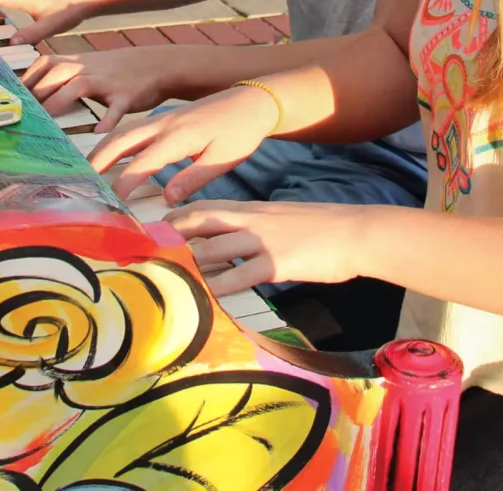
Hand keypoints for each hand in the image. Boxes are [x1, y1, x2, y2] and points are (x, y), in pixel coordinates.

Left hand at [22, 46, 181, 131]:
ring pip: (79, 87)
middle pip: (55, 75)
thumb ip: (62, 76)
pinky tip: (97, 134)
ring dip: (60, 102)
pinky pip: (115, 109)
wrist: (157, 65)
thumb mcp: (88, 65)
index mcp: (76, 62)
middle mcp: (87, 68)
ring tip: (47, 124)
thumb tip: (33, 92)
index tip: (11, 101)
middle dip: (36, 94)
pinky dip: (106, 121)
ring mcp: (107, 81)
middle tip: (20, 116)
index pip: (43, 66)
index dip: (25, 82)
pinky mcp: (126, 96)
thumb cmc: (115, 71)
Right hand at [87, 83, 277, 201]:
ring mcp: (162, 118)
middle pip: (120, 140)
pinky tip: (109, 153)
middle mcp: (164, 124)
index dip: (123, 183)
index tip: (111, 203)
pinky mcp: (165, 117)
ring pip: (123, 131)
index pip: (142, 162)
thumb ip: (193, 178)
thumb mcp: (222, 160)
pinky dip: (115, 140)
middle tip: (81, 181)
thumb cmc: (241, 132)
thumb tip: (167, 199)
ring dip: (102, 149)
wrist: (252, 100)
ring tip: (87, 170)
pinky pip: (132, 127)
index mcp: (178, 137)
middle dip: (98, 160)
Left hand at [167, 201, 364, 295]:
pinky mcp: (278, 263)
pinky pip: (242, 275)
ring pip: (214, 250)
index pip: (205, 208)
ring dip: (188, 264)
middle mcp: (252, 221)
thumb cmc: (321, 228)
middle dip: (171, 237)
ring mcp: (263, 241)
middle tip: (147, 251)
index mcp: (252, 210)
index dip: (177, 217)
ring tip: (166, 276)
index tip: (154, 228)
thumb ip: (254, 227)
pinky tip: (207, 295)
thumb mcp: (281, 219)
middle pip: (200, 223)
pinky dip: (221, 285)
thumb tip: (232, 244)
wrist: (355, 233)